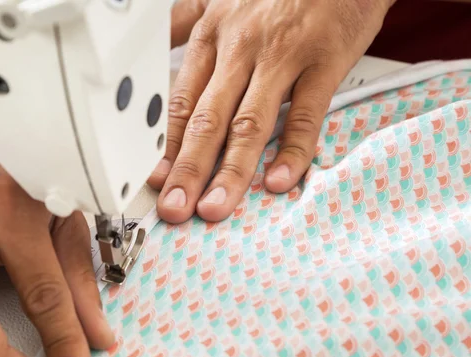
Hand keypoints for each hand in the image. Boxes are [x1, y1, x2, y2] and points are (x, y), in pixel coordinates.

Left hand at [148, 0, 394, 222]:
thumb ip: (185, 24)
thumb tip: (157, 43)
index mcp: (213, 38)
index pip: (181, 103)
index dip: (166, 146)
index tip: (155, 180)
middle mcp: (241, 50)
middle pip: (207, 120)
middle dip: (187, 170)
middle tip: (174, 208)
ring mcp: (283, 58)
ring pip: (249, 123)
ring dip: (230, 171)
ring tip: (214, 208)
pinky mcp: (324, 62)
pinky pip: (306, 114)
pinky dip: (292, 151)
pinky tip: (277, 181)